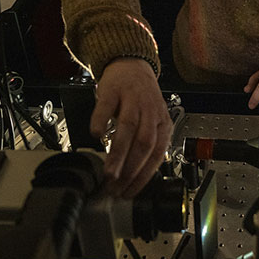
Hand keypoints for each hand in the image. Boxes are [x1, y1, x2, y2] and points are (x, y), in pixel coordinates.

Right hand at [90, 58, 172, 197]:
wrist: (131, 66)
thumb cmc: (140, 100)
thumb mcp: (150, 123)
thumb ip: (143, 147)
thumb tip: (131, 179)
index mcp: (162, 124)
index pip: (156, 155)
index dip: (143, 176)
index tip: (129, 192)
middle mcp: (151, 111)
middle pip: (144, 144)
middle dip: (130, 170)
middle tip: (116, 186)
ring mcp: (133, 99)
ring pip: (129, 129)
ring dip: (118, 154)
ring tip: (109, 173)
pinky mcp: (115, 90)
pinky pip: (108, 106)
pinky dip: (102, 121)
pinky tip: (96, 135)